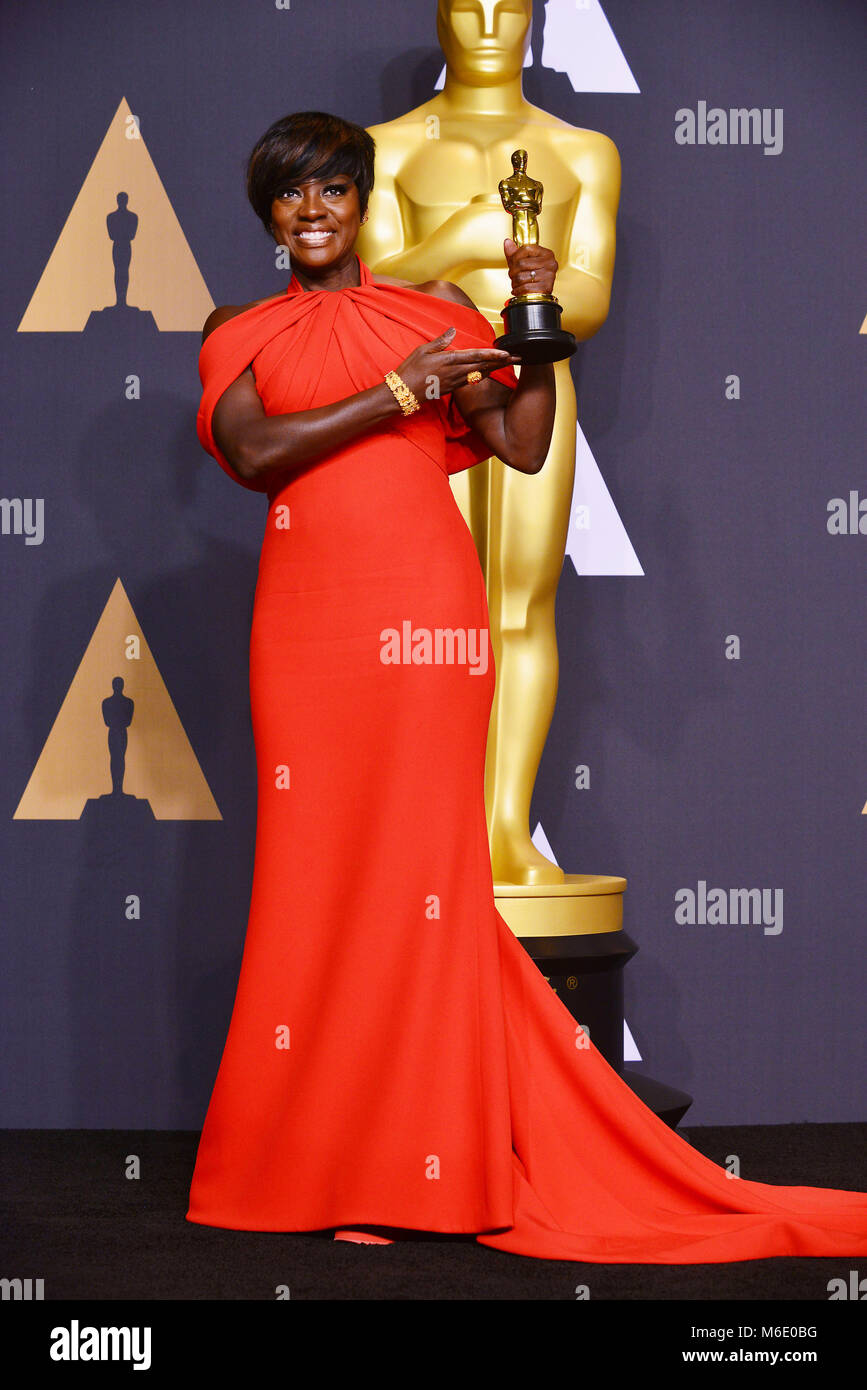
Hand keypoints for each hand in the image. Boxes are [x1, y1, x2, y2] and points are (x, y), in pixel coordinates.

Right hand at [394, 327, 518, 400]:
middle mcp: (455, 372)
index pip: (476, 356)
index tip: (507, 354)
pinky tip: (489, 373)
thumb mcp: (422, 350)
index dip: (493, 355)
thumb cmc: (410, 370)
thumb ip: (440, 341)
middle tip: (517, 358)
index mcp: (449, 360)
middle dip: (501, 362)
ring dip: (495, 368)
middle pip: (483, 366)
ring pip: (480, 374)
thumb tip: (453, 331)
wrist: (402, 393)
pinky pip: (471, 380)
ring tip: (508, 364)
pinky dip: (482, 375)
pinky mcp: (452, 388)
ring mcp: (455, 382)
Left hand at [504, 237, 557, 296]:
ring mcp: (549, 275)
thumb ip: (514, 253)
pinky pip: (525, 287)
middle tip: (514, 276)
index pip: (526, 248)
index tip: (513, 262)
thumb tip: (507, 242)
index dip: (515, 256)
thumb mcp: (523, 263)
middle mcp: (550, 263)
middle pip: (521, 263)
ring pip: (521, 276)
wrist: (538, 296)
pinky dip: (518, 290)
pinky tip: (519, 290)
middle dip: (513, 272)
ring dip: (514, 282)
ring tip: (518, 284)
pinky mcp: (545, 288)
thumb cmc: (532, 279)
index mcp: (546, 254)